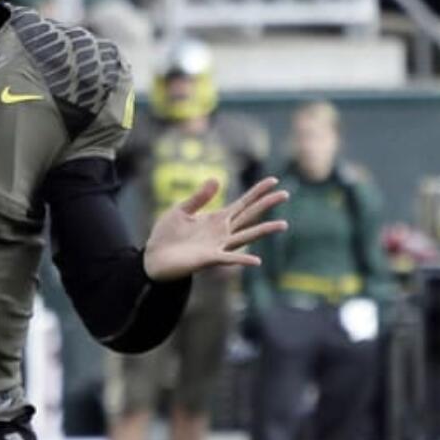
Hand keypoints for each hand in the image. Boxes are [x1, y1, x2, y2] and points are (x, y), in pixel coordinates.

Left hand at [143, 175, 288, 281]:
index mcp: (216, 219)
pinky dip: (242, 260)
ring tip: (283, 224)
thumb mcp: (180, 210)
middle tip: (286, 194)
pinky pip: (229, 258)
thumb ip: (199, 197)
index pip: (242, 203)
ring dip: (264, 231)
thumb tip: (217, 179)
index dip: (257, 192)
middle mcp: (222, 232)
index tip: (274, 180)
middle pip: (249, 216)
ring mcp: (217, 246)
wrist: (153, 258)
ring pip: (246, 236)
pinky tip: (257, 261)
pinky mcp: (209, 259)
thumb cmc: (166, 235)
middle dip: (266, 205)